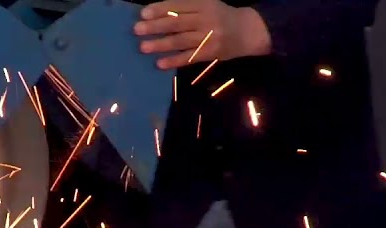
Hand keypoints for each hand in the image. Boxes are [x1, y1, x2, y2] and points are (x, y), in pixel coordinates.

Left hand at [134, 0, 271, 70]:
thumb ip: (187, 7)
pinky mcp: (211, 53)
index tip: (143, 13)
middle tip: (137, 29)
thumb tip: (158, 12)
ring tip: (143, 47)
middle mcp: (206, 19)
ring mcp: (209, 37)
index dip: (160, 9)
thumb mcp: (208, 4)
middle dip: (156, 26)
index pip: (178, 5)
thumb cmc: (222, 16)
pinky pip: (190, 57)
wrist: (248, 31)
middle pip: (177, 23)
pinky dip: (174, 60)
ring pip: (181, 40)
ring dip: (160, 44)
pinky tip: (160, 63)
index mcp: (204, 3)